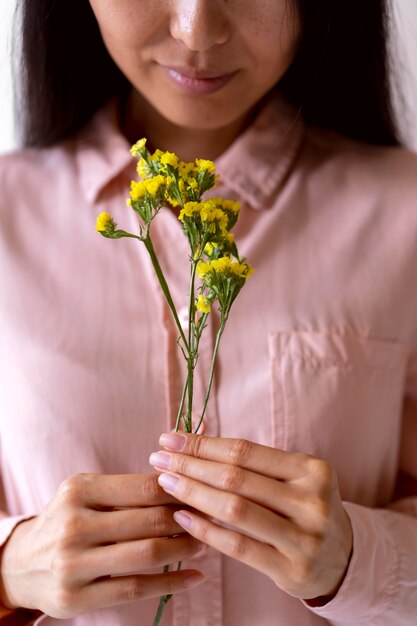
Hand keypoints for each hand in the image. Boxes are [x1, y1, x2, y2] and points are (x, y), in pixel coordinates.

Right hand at [0, 473, 203, 616]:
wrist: (22, 564)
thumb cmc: (67, 520)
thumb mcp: (86, 494)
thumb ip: (127, 489)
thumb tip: (184, 482)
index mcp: (78, 490)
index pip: (144, 487)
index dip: (180, 489)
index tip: (202, 492)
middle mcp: (73, 525)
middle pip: (149, 521)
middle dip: (187, 519)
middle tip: (209, 517)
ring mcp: (72, 564)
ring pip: (146, 554)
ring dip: (184, 549)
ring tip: (202, 543)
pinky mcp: (76, 598)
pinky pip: (135, 589)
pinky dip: (171, 582)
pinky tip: (194, 576)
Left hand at [150, 433, 352, 601]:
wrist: (342, 559)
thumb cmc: (304, 508)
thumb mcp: (292, 479)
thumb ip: (251, 463)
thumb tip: (193, 441)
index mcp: (312, 470)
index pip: (246, 451)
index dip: (204, 444)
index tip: (170, 438)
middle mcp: (313, 501)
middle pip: (236, 478)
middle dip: (191, 466)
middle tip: (158, 458)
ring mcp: (305, 538)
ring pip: (235, 510)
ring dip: (193, 494)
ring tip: (165, 483)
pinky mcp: (292, 569)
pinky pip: (238, 546)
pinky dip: (205, 530)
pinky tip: (182, 518)